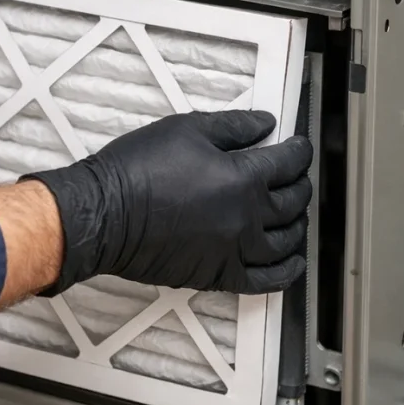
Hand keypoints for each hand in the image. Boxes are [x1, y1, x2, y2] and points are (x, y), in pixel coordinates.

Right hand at [24, 110, 311, 295]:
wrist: (104, 215)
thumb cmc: (137, 169)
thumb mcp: (184, 130)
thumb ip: (232, 126)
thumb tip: (265, 123)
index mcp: (243, 178)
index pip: (289, 162)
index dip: (299, 150)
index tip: (298, 145)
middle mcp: (248, 217)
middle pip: (294, 201)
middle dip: (299, 183)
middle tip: (293, 175)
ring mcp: (237, 250)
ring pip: (288, 241)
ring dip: (297, 224)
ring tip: (291, 213)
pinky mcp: (220, 276)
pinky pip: (268, 280)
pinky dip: (287, 271)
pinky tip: (291, 260)